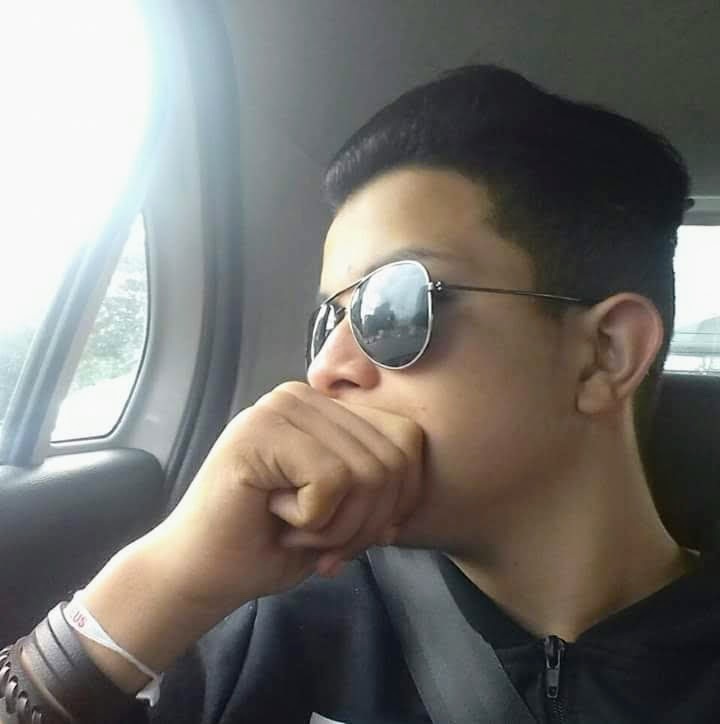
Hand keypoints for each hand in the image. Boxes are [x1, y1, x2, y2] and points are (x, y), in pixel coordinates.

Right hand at [155, 381, 423, 615]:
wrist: (202, 573)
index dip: (399, 500)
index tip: (359, 537)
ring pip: (367, 471)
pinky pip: (333, 480)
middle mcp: (305, 396)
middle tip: (327, 549)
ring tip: (298, 532)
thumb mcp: (344, 515)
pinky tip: (276, 518)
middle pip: (393, 458)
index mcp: (327, 409)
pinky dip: (315, 521)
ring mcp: (281, 407)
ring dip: (340, 528)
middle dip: (369, 523)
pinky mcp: (263, 431)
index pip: (407, 439)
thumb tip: (408, 505)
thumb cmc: (271, 545)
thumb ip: (380, 492)